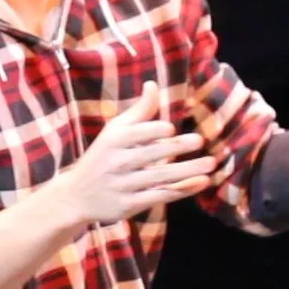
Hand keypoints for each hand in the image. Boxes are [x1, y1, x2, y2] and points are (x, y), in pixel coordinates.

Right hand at [47, 81, 213, 224]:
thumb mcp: (114, 131)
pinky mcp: (131, 204)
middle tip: (200, 140)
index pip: (142, 132)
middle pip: (154, 153)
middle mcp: (119, 161)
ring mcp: (125, 184)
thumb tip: (153, 84)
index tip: (170, 129)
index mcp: (115, 139)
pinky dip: (183, 190)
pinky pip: (161, 195)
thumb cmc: (102, 157)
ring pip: (162, 176)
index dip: (158, 130)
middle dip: (178, 146)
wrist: (76, 195)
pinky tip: (202, 182)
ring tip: (211, 163)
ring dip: (189, 170)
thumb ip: (138, 111)